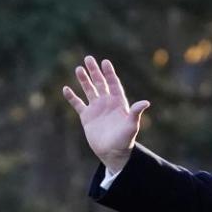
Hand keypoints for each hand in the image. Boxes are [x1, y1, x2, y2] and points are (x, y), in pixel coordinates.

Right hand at [63, 55, 150, 172]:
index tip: (105, 62)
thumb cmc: (125, 140)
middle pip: (100, 83)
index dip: (109, 73)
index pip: (113, 84)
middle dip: (95, 72)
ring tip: (78, 69)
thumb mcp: (131, 126)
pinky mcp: (87, 117)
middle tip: (88, 58)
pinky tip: (66, 89)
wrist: (113, 153)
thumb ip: (136, 113)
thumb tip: (146, 102)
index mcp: (118, 103)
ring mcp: (96, 109)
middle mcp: (107, 103)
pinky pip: (78, 104)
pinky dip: (72, 97)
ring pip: (89, 90)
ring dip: (84, 80)